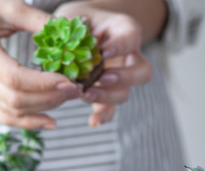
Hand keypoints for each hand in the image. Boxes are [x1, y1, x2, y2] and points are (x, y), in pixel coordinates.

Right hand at [0, 0, 80, 129]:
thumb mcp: (10, 5)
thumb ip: (39, 21)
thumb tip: (73, 33)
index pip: (14, 78)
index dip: (44, 84)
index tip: (69, 81)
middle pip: (15, 100)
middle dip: (49, 98)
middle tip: (77, 88)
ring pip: (12, 112)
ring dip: (43, 109)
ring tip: (68, 98)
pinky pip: (6, 115)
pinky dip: (29, 121)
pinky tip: (51, 121)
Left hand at [54, 4, 154, 126]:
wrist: (77, 30)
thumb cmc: (78, 20)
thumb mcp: (75, 15)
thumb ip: (72, 24)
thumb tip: (62, 33)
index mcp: (125, 31)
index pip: (132, 38)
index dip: (120, 46)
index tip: (103, 51)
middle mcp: (129, 56)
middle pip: (142, 72)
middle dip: (124, 77)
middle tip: (103, 77)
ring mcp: (120, 78)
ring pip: (126, 93)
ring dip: (108, 96)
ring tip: (86, 94)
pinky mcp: (106, 93)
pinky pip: (110, 108)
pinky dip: (102, 116)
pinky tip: (92, 121)